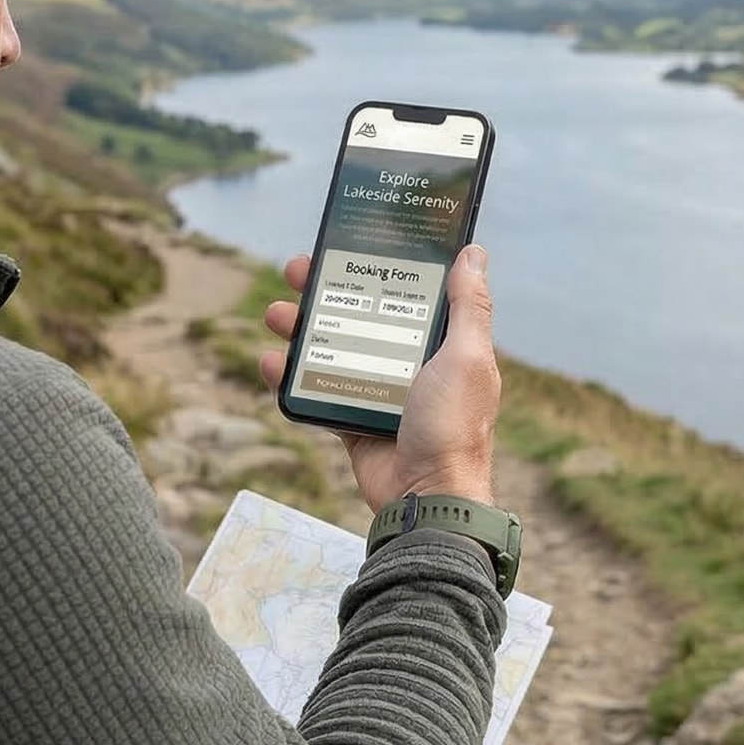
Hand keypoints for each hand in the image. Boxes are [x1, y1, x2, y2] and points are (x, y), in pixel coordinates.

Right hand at [260, 246, 500, 512]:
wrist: (427, 498)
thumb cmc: (454, 426)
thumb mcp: (466, 357)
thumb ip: (468, 307)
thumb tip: (473, 252)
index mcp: (441, 345)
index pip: (403, 293)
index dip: (374, 267)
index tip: (345, 245)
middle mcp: (410, 363)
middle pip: (359, 315)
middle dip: (324, 291)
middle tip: (294, 272)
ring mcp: (379, 393)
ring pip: (331, 349)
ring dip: (300, 328)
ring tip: (275, 314)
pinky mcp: (354, 422)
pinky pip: (316, 393)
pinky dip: (290, 377)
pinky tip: (269, 362)